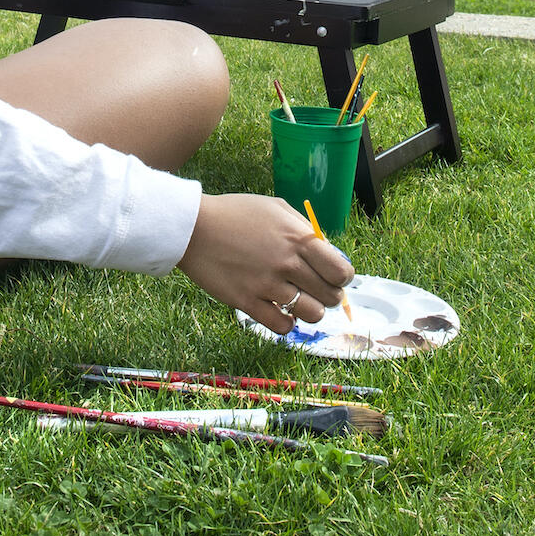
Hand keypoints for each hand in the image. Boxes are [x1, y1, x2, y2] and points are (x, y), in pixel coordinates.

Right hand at [176, 194, 354, 333]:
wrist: (192, 226)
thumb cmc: (235, 213)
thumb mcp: (274, 208)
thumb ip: (304, 229)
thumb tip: (328, 253)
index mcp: (297, 239)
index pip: (341, 271)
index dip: (342, 277)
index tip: (333, 276)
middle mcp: (287, 263)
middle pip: (330, 296)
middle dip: (327, 294)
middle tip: (313, 288)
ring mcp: (267, 285)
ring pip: (311, 314)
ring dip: (308, 309)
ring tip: (296, 300)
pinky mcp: (247, 302)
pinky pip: (283, 327)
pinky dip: (286, 323)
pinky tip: (280, 311)